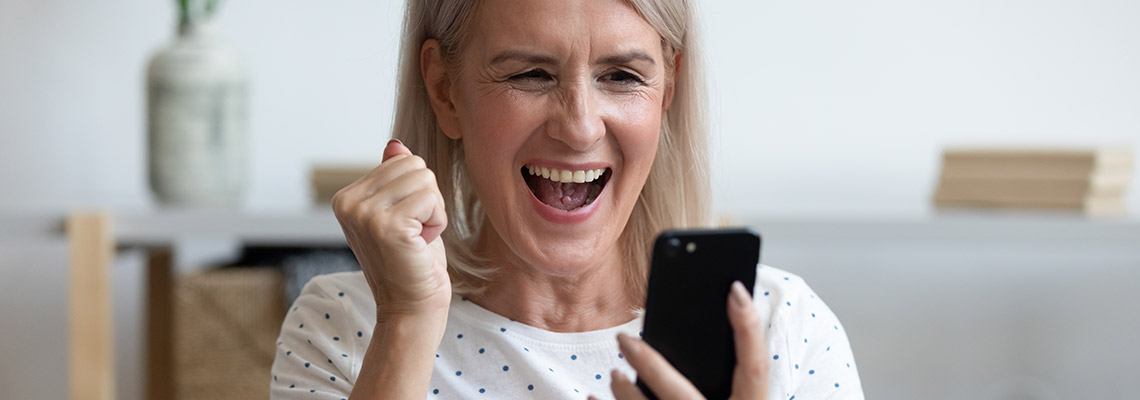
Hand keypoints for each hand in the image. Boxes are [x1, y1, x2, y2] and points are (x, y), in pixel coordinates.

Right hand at [332, 139, 450, 316]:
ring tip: (416, 238)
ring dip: (433, 210)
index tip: (405, 225)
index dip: (417, 192)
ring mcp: (364, 214)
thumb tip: (395, 144)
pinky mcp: (388, 226)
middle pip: (414, 165)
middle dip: (427, 198)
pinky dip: (437, 221)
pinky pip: (432, 199)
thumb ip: (393, 178)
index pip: (402, 161)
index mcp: (346, 196)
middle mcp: (349, 203)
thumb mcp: (401, 211)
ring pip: (425, 179)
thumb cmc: (411, 259)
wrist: (412, 305)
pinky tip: (421, 244)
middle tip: (414, 232)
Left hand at [603, 281, 767, 399]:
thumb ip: (735, 381)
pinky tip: (591, 396)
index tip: (734, 289)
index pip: (756, 367)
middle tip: (624, 339)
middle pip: (682, 395)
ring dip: (625, 395)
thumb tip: (715, 321)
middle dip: (650, 364)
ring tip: (613, 375)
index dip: (749, 328)